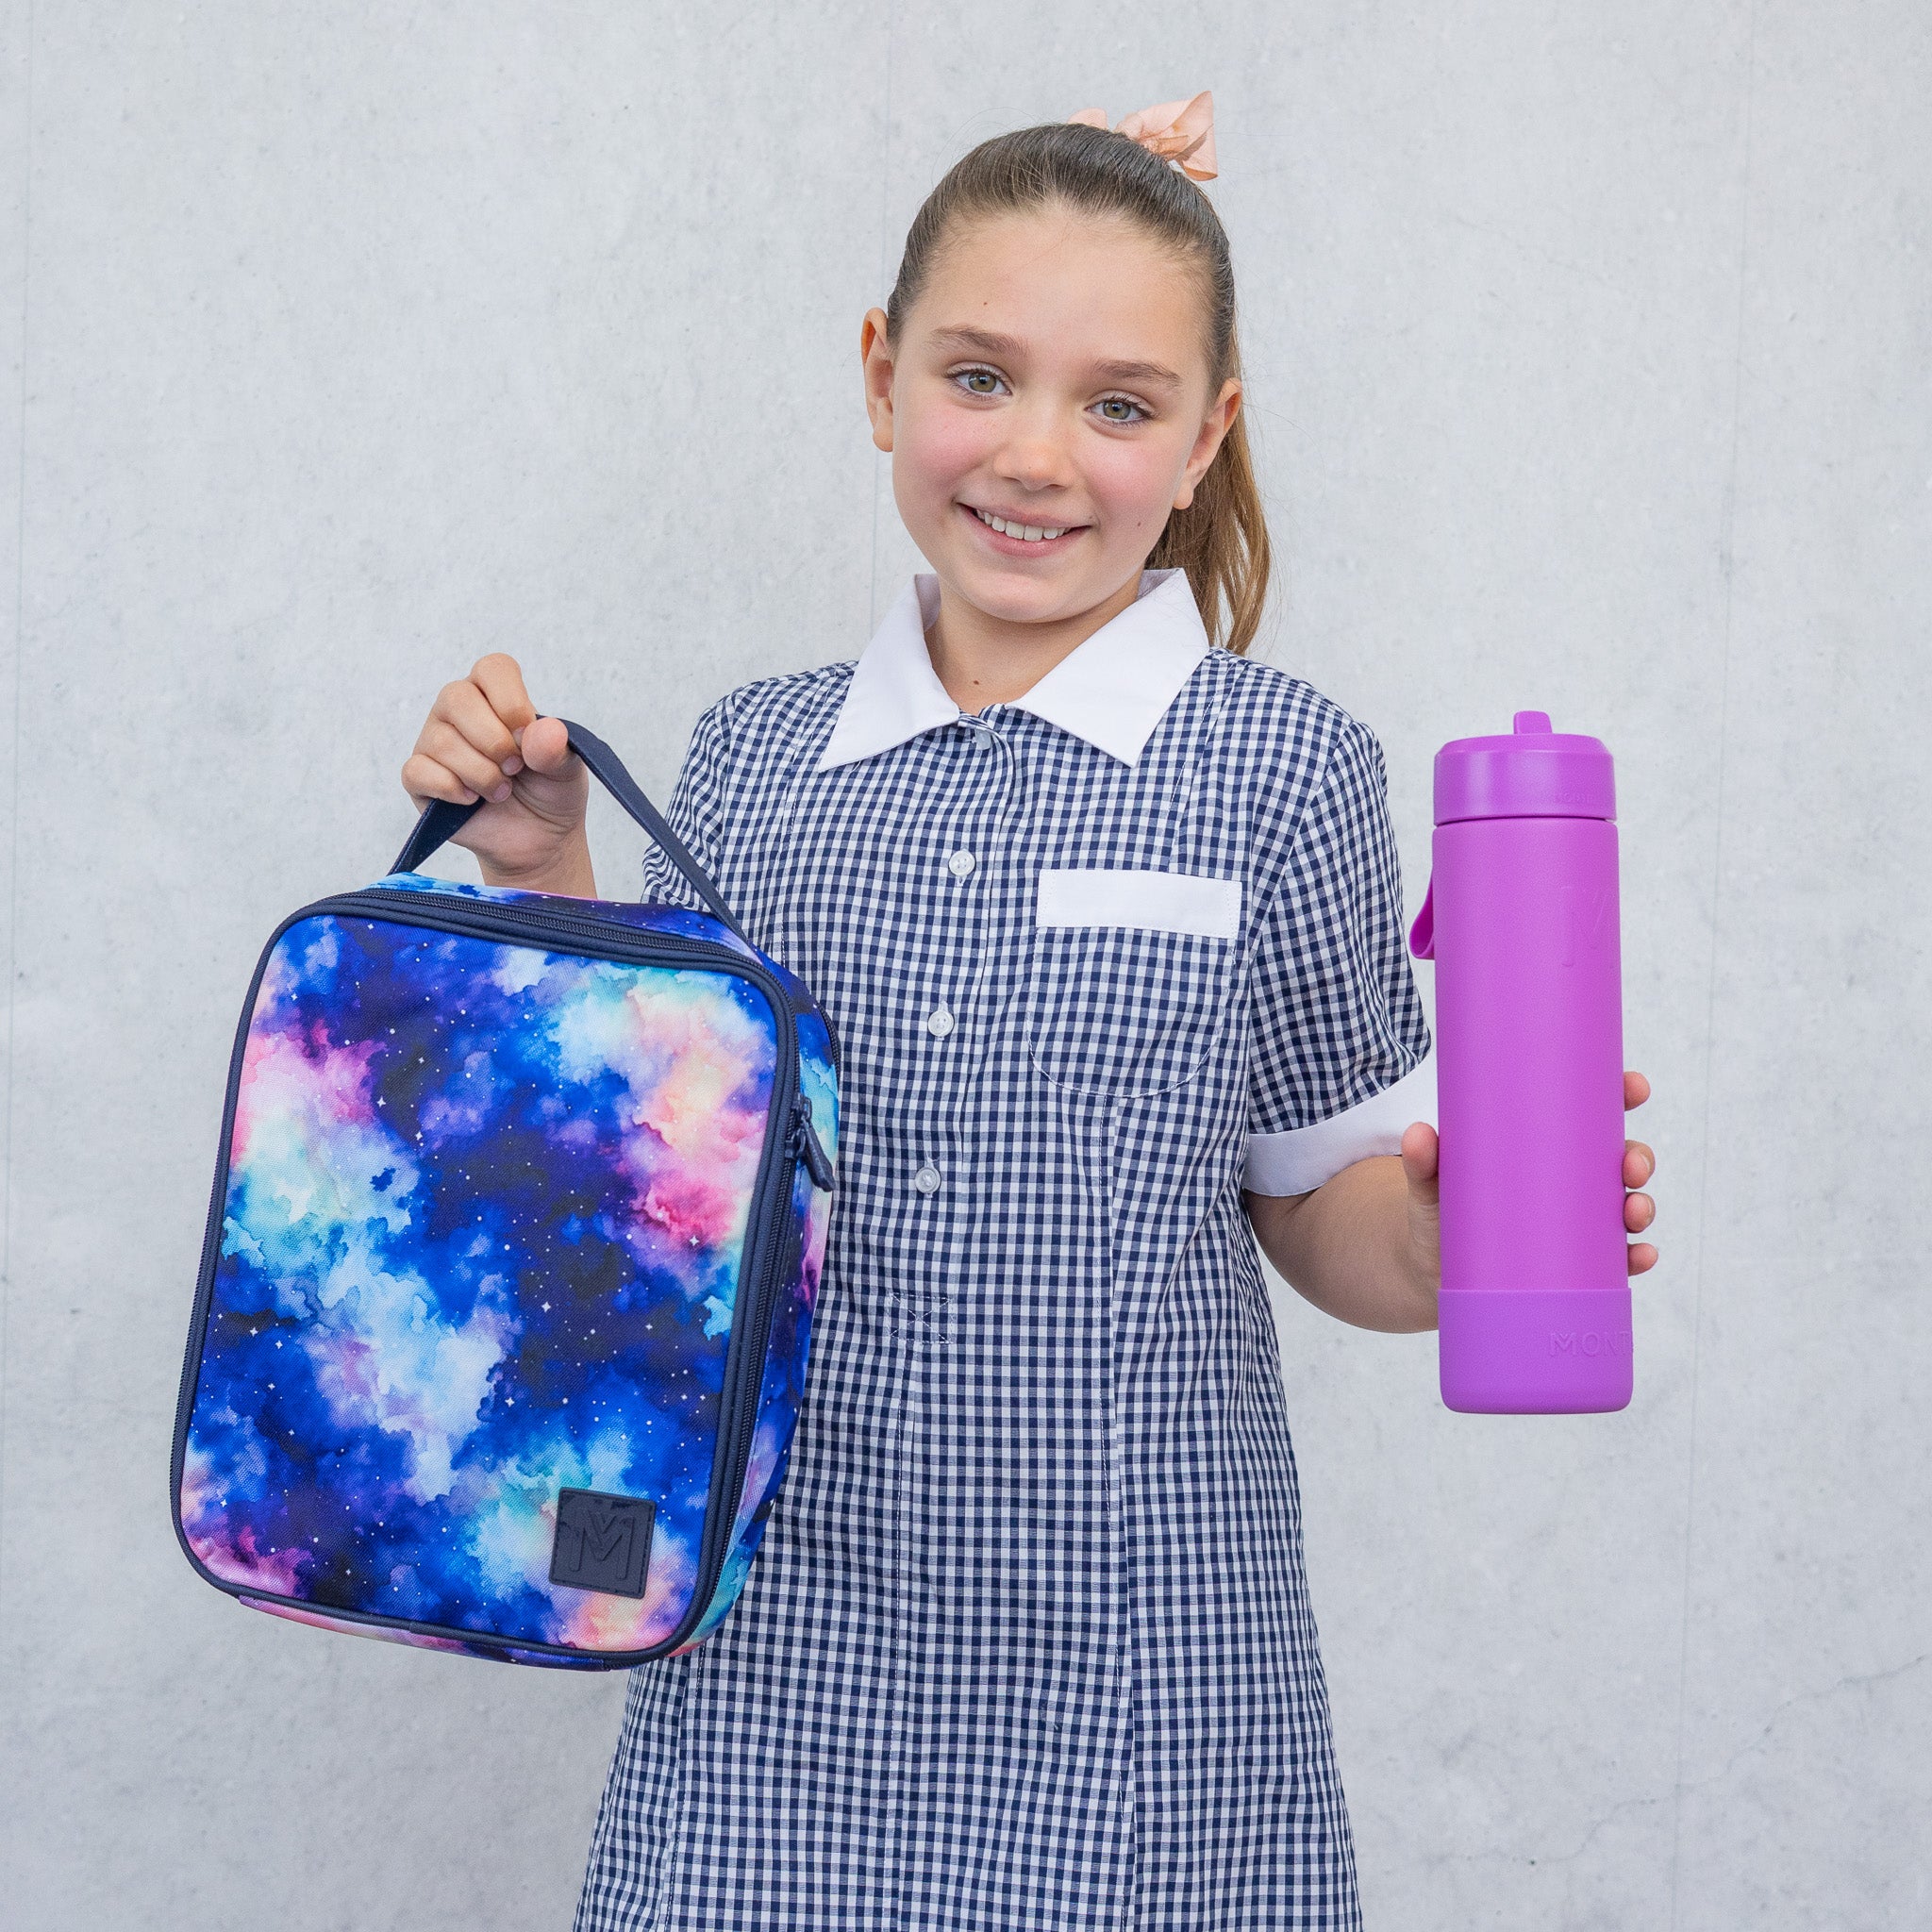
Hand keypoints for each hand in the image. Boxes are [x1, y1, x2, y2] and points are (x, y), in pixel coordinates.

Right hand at [400, 654, 593, 893]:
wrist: (538, 840)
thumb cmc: (549, 792)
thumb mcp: (566, 769)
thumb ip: (556, 748)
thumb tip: (541, 731)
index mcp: (495, 695)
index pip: (492, 669)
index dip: (510, 700)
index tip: (526, 734)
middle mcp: (458, 710)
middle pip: (456, 698)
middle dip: (493, 740)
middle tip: (515, 768)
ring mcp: (433, 741)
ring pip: (441, 741)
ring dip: (480, 773)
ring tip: (502, 791)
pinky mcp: (419, 777)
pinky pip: (418, 771)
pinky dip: (452, 789)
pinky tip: (473, 800)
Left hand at [1397, 1068, 1658, 1280]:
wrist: (1430, 1270)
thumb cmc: (1440, 1211)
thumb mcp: (1432, 1183)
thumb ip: (1424, 1162)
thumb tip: (1418, 1134)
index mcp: (1545, 1147)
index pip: (1591, 1115)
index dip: (1619, 1095)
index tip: (1633, 1086)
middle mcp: (1570, 1183)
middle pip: (1619, 1162)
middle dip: (1637, 1158)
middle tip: (1630, 1165)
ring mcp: (1576, 1223)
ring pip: (1625, 1209)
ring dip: (1641, 1208)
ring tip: (1634, 1213)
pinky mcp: (1573, 1265)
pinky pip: (1616, 1260)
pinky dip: (1635, 1257)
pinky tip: (1640, 1256)